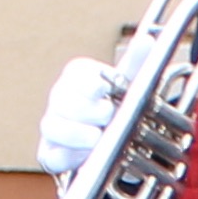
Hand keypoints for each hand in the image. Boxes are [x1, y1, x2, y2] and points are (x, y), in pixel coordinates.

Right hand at [35, 54, 124, 177]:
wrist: (109, 138)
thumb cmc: (115, 105)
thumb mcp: (128, 86)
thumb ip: (136, 65)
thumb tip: (147, 42)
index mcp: (77, 78)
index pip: (75, 74)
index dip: (88, 82)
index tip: (102, 88)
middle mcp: (60, 99)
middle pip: (60, 99)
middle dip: (84, 108)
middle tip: (107, 114)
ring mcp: (53, 126)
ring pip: (51, 126)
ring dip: (74, 133)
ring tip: (96, 137)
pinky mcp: (50, 154)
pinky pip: (50, 156)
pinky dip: (67, 157)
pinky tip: (86, 156)